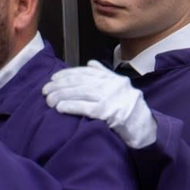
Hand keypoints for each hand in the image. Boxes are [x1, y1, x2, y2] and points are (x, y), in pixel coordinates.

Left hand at [42, 62, 156, 149]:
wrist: (144, 126)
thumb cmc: (130, 108)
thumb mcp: (121, 86)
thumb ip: (105, 74)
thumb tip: (91, 63)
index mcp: (113, 78)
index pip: (86, 72)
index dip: (67, 74)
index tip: (53, 78)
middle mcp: (112, 85)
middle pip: (80, 82)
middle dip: (60, 85)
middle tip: (45, 90)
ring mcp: (111, 98)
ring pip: (81, 93)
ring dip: (61, 96)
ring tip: (49, 100)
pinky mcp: (108, 113)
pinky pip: (85, 108)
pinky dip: (71, 106)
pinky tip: (60, 107)